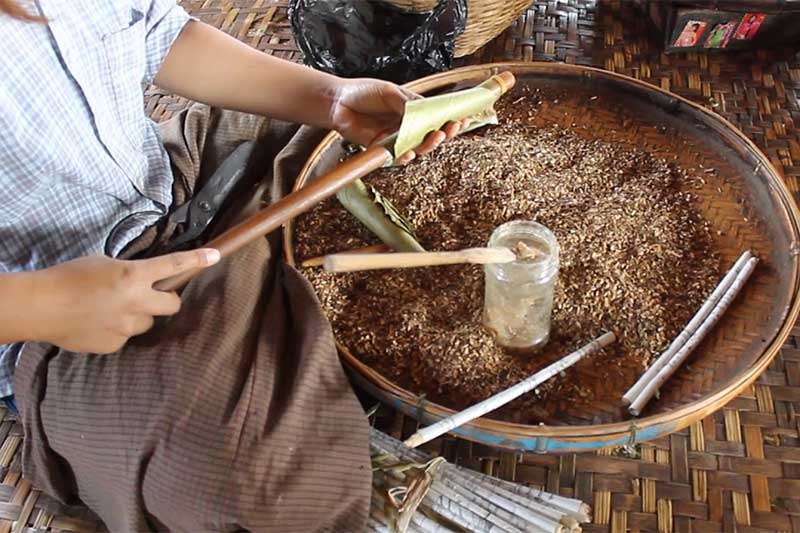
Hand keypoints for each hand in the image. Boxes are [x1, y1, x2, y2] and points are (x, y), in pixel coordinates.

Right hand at [30, 249, 219, 353]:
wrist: (41, 307)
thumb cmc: (69, 277)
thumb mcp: (106, 263)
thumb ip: (131, 272)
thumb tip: (146, 278)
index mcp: (133, 276)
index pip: (174, 265)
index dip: (197, 260)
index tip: (215, 256)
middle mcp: (135, 302)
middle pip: (173, 304)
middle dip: (167, 298)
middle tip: (153, 293)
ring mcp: (126, 327)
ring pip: (148, 321)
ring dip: (138, 314)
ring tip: (111, 308)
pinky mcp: (115, 344)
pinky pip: (126, 336)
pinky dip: (117, 329)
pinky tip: (98, 322)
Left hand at [328, 78, 467, 163]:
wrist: (337, 103)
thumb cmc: (364, 93)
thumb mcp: (390, 92)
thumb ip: (407, 103)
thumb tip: (424, 112)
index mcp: (412, 110)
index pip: (436, 116)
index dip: (450, 118)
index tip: (463, 118)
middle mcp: (406, 126)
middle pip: (431, 134)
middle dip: (444, 132)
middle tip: (451, 128)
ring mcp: (395, 138)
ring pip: (417, 147)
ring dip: (428, 144)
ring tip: (436, 137)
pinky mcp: (383, 150)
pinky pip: (398, 156)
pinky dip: (405, 156)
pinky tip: (410, 153)